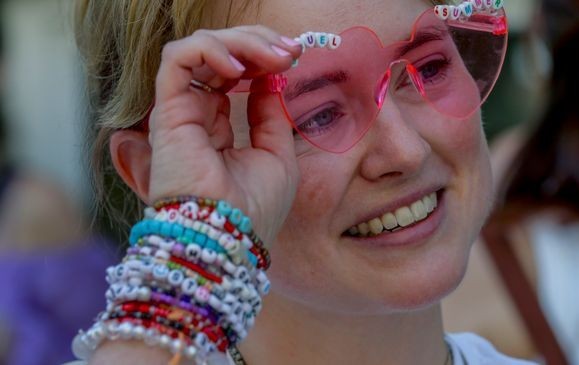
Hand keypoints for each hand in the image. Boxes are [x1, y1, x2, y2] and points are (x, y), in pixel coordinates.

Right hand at [147, 25, 301, 246]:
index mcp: (217, 127)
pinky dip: (209, 49)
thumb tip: (270, 79)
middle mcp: (195, 115)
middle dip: (256, 43)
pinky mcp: (167, 110)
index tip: (294, 57)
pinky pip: (177, 58)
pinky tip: (239, 66)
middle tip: (289, 51)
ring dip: (239, 42)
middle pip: (217, 56)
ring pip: (198, 49)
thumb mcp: (277, 154)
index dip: (261, 57)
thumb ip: (269, 115)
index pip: (232, 73)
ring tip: (272, 56)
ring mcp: (180, 112)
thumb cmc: (254, 208)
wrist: (230, 237)